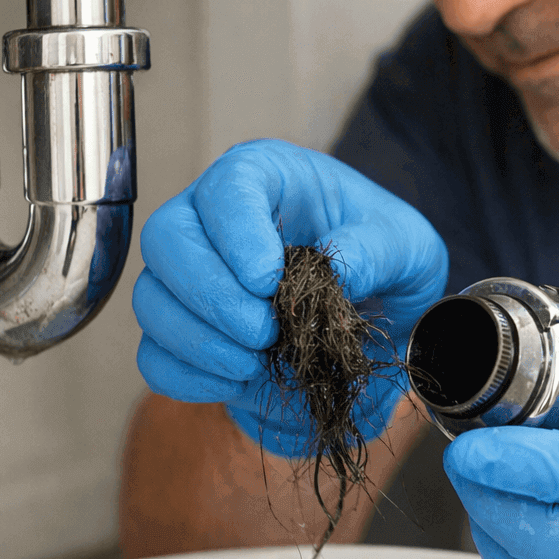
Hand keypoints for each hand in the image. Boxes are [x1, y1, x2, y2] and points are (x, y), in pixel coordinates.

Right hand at [132, 139, 447, 456]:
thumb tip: (338, 269)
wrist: (378, 316)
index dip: (236, 233)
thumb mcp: (406, 243)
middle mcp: (213, 220)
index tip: (268, 279)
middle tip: (264, 331)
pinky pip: (155, 357)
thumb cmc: (383, 258)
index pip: (226, 187)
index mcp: (267, 178)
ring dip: (200, 341)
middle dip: (210, 294)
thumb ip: (378, 249)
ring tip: (257, 361)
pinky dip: (189, 377)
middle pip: (166, 240)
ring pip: (152, 301)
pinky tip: (238, 381)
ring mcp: (191, 277)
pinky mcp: (188, 334)